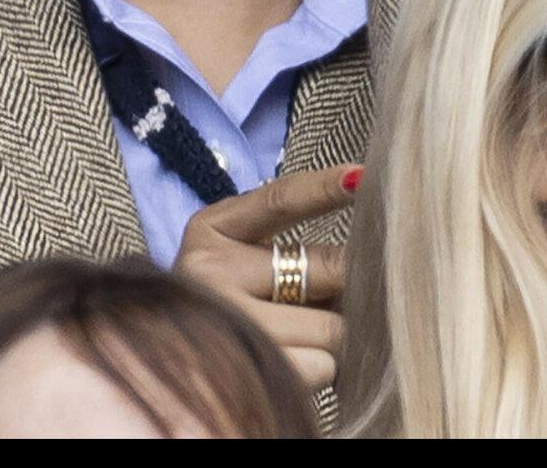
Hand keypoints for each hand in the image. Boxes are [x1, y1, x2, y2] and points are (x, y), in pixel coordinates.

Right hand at [171, 164, 360, 391]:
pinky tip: (297, 365)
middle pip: (323, 268)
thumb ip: (303, 254)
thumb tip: (374, 265)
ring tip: (305, 339)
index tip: (364, 176)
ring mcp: (221, 321)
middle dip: (350, 285)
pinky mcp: (239, 370)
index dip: (324, 187)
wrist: (172, 352)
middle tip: (343, 295)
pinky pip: (318, 367)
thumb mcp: (249, 258)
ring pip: (328, 327)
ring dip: (334, 337)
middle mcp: (209, 269)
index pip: (279, 199)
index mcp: (213, 227)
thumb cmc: (233, 301)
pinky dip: (321, 369)